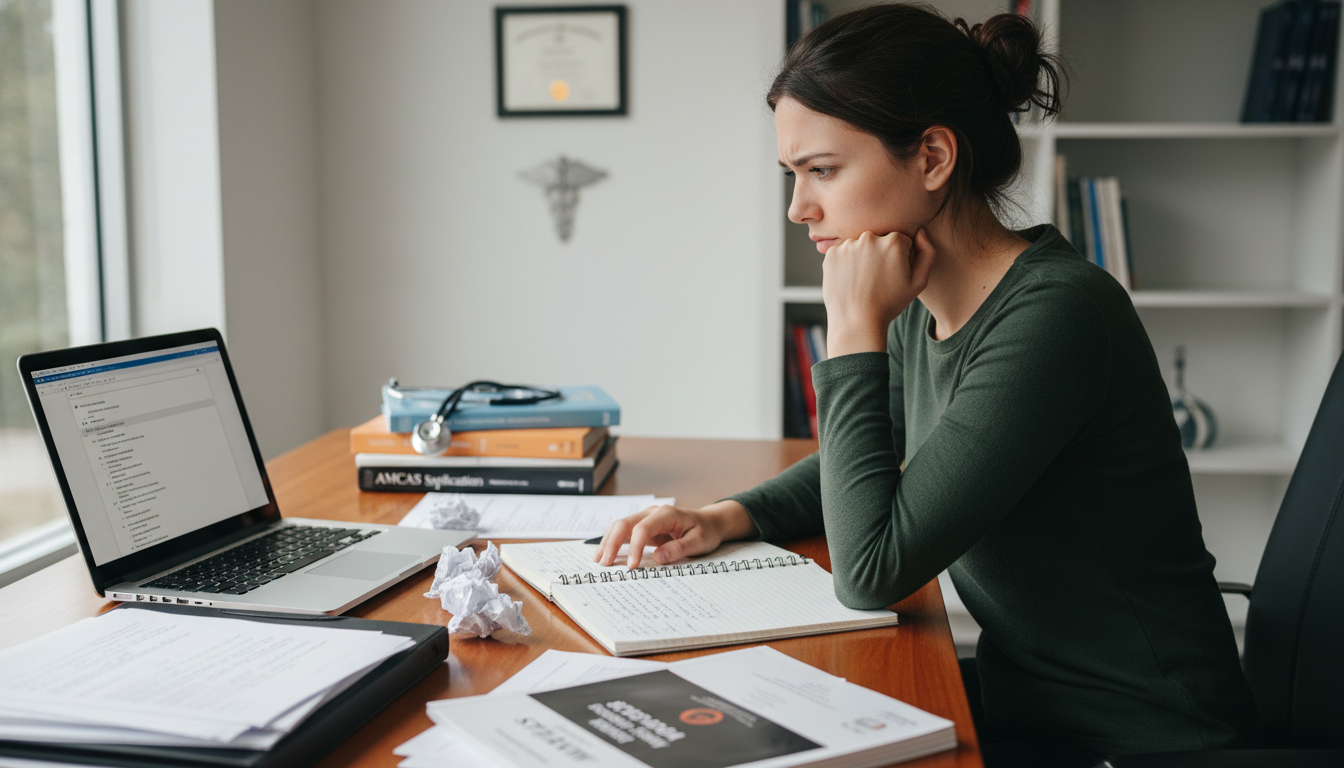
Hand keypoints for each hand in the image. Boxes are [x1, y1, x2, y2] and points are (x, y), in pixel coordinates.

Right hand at [592, 500, 756, 568]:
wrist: (709, 523)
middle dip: (612, 543)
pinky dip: (614, 542)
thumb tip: (658, 558)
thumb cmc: (705, 532)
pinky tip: (606, 554)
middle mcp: (652, 512)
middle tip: (604, 564)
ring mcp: (646, 518)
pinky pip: (625, 533)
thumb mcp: (699, 542)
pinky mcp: (644, 526)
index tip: (632, 566)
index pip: (643, 528)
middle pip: (625, 523)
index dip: (635, 547)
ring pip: (620, 526)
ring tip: (599, 560)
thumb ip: (679, 549)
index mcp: (666, 514)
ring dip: (608, 542)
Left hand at [823, 228, 935, 355]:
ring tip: (864, 281)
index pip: (901, 241)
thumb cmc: (889, 304)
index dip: (900, 259)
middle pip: (880, 240)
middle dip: (881, 255)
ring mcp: (848, 245)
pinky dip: (847, 263)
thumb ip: (927, 253)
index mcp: (893, 242)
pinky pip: (844, 252)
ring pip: (861, 245)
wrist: (856, 322)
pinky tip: (851, 280)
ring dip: (863, 257)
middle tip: (878, 280)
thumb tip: (920, 231)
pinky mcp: (832, 254)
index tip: (894, 275)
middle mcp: (870, 238)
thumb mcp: (919, 282)